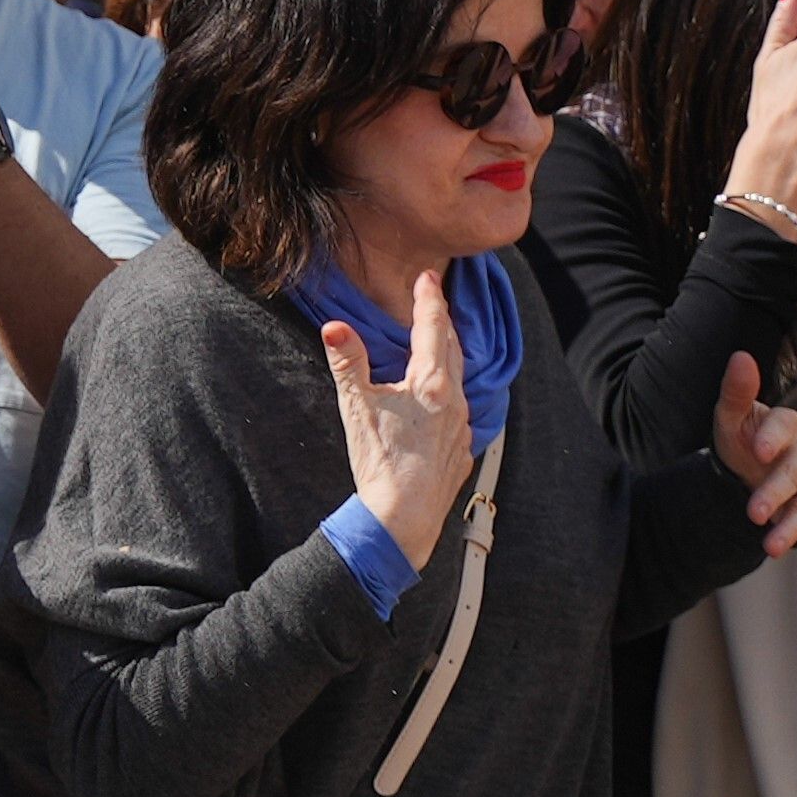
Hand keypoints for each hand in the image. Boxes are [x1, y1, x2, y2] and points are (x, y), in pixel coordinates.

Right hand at [318, 265, 477, 565]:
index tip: (429, 279)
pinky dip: (450, 390)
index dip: (429, 300)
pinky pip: (459, 408)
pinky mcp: (461, 448)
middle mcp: (455, 400)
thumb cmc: (381, 462)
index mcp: (432, 384)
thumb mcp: (357, 407)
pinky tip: (440, 399)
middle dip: (442, 323)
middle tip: (434, 302)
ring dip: (449, 356)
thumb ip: (348, 362)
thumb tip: (334, 326)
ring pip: (460, 379)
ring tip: (438, 345)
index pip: (433, 329)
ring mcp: (462, 426)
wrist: (403, 517)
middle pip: (453, 349)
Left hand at [713, 351, 796, 575]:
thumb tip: (741, 356)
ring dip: (793, 528)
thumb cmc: (742, 439)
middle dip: (777, 491)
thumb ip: (737, 392)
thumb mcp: (731, 417)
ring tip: (770, 546)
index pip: (788, 427)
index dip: (774, 438)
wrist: (744, 469)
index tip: (756, 450)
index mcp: (788, 428)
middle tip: (754, 512)